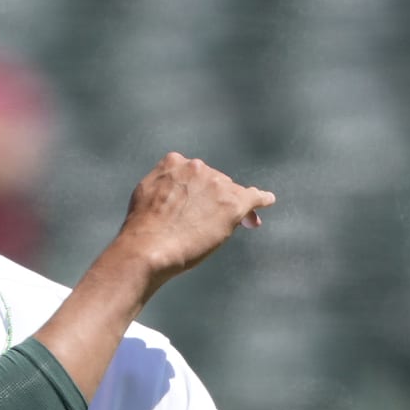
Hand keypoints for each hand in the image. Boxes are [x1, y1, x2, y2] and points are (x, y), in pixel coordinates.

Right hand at [112, 152, 274, 293]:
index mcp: (174, 162)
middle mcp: (198, 168)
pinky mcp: (232, 204)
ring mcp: (217, 185)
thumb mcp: (145, 193)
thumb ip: (163, 184)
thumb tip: (173, 190)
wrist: (149, 247)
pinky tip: (267, 201)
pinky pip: (253, 197)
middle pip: (214, 182)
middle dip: (213, 199)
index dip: (196, 190)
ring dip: (230, 207)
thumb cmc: (142, 228)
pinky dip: (261, 199)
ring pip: (230, 192)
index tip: (196, 203)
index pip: (192, 173)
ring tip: (222, 227)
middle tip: (205, 224)